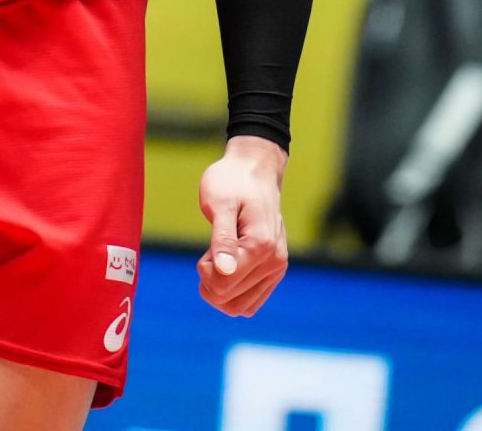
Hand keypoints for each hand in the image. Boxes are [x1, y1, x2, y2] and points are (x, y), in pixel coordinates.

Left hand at [198, 136, 288, 316]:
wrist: (254, 171)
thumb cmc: (231, 182)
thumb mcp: (219, 204)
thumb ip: (222, 239)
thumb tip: (223, 271)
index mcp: (261, 246)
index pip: (222, 285)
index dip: (205, 270)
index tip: (208, 248)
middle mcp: (274, 263)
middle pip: (227, 301)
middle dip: (210, 280)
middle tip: (213, 249)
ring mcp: (276, 270)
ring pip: (238, 308)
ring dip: (220, 288)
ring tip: (220, 257)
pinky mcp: (273, 273)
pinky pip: (249, 303)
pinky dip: (232, 292)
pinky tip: (228, 266)